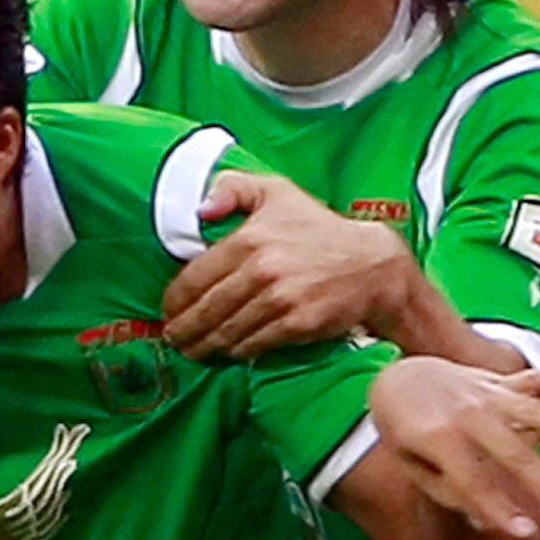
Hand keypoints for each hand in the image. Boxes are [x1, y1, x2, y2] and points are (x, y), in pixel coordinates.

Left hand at [162, 172, 416, 358]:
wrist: (372, 265)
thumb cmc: (319, 229)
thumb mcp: (277, 193)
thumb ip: (234, 188)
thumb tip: (201, 208)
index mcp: (249, 240)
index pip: (194, 280)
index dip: (174, 302)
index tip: (168, 312)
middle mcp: (261, 270)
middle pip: (205, 312)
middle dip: (183, 331)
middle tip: (175, 340)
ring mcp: (279, 299)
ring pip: (225, 332)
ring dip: (204, 346)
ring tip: (194, 351)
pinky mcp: (296, 324)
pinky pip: (252, 345)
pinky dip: (236, 351)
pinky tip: (228, 352)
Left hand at [368, 355, 539, 539]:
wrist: (398, 379)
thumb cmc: (403, 429)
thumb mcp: (410, 466)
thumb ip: (446, 492)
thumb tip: (484, 523)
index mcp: (437, 438)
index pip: (473, 482)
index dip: (499, 509)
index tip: (524, 533)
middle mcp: (466, 414)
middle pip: (513, 453)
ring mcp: (486, 394)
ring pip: (532, 412)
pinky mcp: (500, 381)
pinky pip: (530, 376)